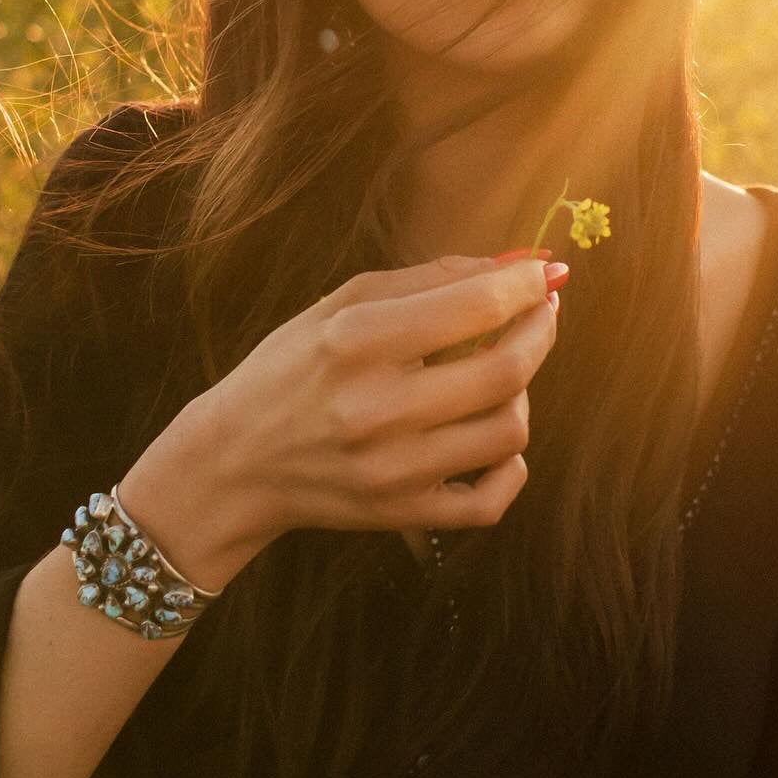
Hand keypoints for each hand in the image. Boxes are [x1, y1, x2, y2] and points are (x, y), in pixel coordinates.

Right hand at [201, 254, 558, 545]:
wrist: (234, 462)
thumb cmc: (292, 369)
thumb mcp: (339, 305)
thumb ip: (430, 278)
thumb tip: (520, 264)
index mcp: (355, 341)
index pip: (474, 306)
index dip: (525, 284)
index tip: (543, 274)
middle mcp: (375, 408)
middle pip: (505, 369)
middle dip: (540, 331)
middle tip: (540, 313)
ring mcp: (393, 469)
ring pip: (509, 431)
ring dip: (521, 394)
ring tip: (499, 375)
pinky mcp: (403, 514)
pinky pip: (493, 501)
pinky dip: (511, 468)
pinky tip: (493, 440)